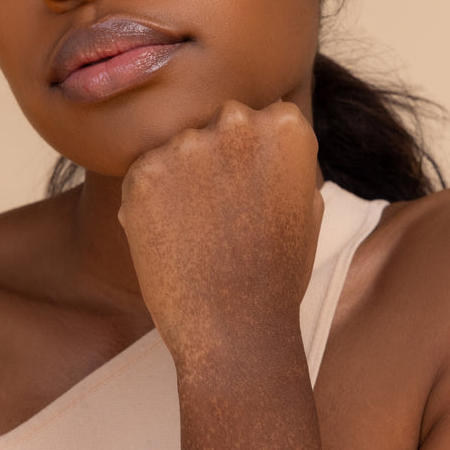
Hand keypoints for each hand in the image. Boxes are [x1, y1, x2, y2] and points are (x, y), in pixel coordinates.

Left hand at [118, 100, 322, 364]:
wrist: (235, 330)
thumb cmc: (277, 276)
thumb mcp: (307, 207)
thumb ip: (285, 161)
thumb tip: (267, 132)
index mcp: (286, 126)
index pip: (261, 119)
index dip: (253, 160)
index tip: (252, 196)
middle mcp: (237, 123)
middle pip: (216, 125)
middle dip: (216, 159)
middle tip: (222, 216)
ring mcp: (186, 146)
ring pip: (176, 149)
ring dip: (180, 181)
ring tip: (197, 235)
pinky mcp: (143, 173)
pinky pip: (144, 175)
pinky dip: (151, 203)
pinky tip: (172, 240)